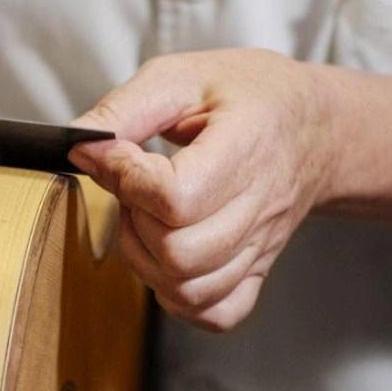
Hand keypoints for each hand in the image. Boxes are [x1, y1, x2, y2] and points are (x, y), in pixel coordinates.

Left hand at [69, 49, 338, 330]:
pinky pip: (214, 313)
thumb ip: (124, 110)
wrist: (313, 126)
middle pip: (179, 253)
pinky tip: (165, 256)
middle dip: (135, 221)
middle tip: (132, 186)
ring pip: (189, 290)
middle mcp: (259, 207)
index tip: (111, 153)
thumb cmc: (247, 96)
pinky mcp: (257, 271)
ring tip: (146, 217)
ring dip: (146, 258)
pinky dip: (178, 296)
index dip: (127, 180)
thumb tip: (79, 149)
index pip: (177, 198)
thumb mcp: (181, 77)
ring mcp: (260, 247)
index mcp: (247, 148)